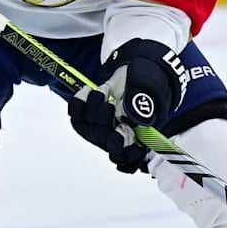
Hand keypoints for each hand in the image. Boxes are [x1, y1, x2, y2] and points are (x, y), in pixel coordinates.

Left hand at [67, 39, 189, 173]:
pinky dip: (79, 101)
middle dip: (104, 116)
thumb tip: (130, 118)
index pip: (126, 154)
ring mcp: (101, 130)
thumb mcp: (150, 90)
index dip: (120, 143)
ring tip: (103, 91)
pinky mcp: (87, 119)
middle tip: (111, 100)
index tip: (122, 129)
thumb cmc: (146, 83)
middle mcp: (119, 138)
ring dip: (92, 105)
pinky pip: (76, 115)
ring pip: (87, 126)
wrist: (134, 72)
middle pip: (102, 137)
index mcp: (139, 137)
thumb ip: (142, 105)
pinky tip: (87, 90)